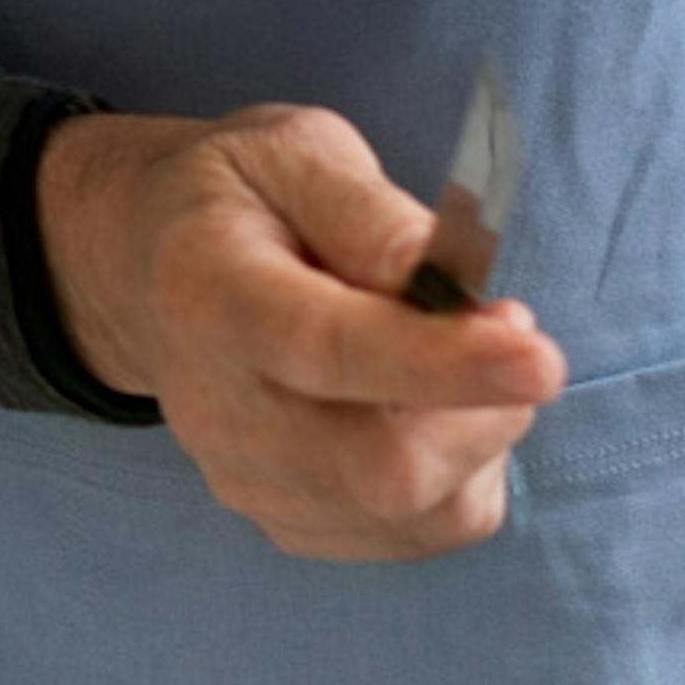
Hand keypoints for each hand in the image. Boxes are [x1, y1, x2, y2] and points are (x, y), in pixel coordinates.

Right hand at [38, 105, 566, 560]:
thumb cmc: (239, 199)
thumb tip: (453, 290)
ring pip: (417, 511)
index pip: (324, 348)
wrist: (147, 267)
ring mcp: (243, 476)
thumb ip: (371, 213)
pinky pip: (420, 533)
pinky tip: (422, 410)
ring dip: (477, 438)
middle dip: (485, 411)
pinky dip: (458, 476)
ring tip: (448, 362)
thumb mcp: (295, 152)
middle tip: (509, 334)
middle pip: (381, 468)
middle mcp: (214, 405)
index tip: (537, 354)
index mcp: (206, 290)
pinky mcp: (284, 521)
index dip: (439, 362)